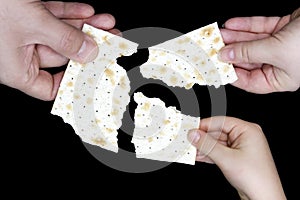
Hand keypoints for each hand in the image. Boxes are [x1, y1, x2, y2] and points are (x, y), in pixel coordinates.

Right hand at [0, 0, 116, 99]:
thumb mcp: (31, 24)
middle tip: (111, 40)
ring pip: (61, 34)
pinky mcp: (24, 14)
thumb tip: (89, 52)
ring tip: (106, 24)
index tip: (94, 74)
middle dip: (89, 46)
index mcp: (16, 70)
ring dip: (84, 27)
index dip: (74, 82)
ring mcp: (23, 33)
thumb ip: (63, 39)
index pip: (51, 87)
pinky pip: (52, 17)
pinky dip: (69, 13)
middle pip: (63, 55)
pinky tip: (87, 12)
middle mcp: (20, 54)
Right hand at [187, 116, 285, 199]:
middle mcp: (245, 136)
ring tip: (190, 150)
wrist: (264, 198)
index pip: (221, 122)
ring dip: (204, 148)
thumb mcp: (226, 159)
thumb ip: (207, 145)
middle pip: (218, 132)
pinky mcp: (237, 157)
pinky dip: (209, 154)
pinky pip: (220, 151)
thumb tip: (194, 134)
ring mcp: (241, 147)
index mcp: (248, 130)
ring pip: (217, 143)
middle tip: (188, 141)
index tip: (191, 130)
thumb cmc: (255, 178)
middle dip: (203, 139)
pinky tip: (198, 156)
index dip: (204, 125)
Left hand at [219, 7, 299, 92]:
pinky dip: (246, 25)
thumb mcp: (276, 51)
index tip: (215, 67)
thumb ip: (249, 52)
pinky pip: (262, 27)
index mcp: (281, 79)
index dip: (231, 73)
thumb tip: (226, 55)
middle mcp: (281, 64)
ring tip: (218, 34)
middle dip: (230, 52)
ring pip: (253, 42)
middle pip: (248, 59)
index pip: (249, 81)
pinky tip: (232, 24)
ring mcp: (283, 46)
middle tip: (213, 47)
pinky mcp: (285, 28)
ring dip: (234, 37)